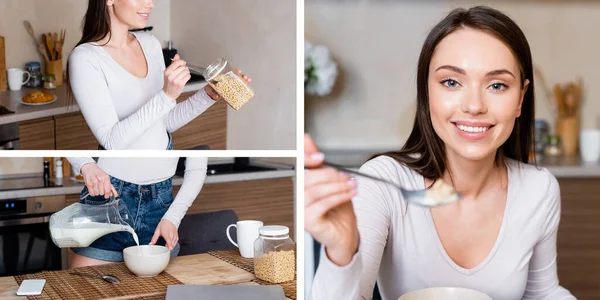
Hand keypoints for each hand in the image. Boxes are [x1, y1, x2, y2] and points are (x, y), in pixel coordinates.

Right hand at [80, 163, 117, 198]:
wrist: (89, 168)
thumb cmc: (98, 173)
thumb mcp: (106, 177)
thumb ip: (110, 187)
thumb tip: (114, 195)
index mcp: (106, 178)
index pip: (107, 190)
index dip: (107, 194)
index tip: (107, 195)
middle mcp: (100, 179)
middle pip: (102, 193)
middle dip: (101, 192)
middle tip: (100, 188)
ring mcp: (94, 181)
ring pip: (97, 193)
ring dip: (97, 192)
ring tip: (96, 187)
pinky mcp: (88, 183)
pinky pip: (91, 193)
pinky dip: (92, 193)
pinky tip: (93, 189)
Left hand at [150, 219, 177, 250]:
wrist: (170, 219)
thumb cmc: (163, 225)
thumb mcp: (157, 231)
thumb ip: (154, 238)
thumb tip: (150, 244)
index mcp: (165, 232)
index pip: (168, 239)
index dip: (169, 244)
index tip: (170, 248)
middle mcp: (171, 233)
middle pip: (171, 241)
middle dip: (169, 246)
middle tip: (166, 250)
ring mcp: (174, 234)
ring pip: (174, 241)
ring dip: (172, 246)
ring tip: (169, 249)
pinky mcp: (176, 234)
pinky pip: (176, 240)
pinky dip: (174, 244)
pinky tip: (172, 245)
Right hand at [163, 54, 190, 100]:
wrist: (168, 93)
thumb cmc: (169, 83)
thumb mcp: (169, 72)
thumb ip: (173, 63)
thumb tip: (177, 56)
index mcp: (167, 71)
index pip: (176, 63)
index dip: (182, 62)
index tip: (183, 63)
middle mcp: (170, 76)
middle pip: (182, 67)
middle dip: (185, 68)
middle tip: (183, 71)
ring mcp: (175, 80)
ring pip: (186, 71)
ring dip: (187, 72)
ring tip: (184, 75)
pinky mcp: (180, 84)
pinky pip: (188, 76)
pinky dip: (188, 76)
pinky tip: (185, 78)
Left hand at [204, 68, 250, 99]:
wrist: (210, 93)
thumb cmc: (210, 89)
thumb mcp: (210, 90)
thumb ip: (212, 93)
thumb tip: (216, 96)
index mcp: (222, 77)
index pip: (230, 72)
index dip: (235, 70)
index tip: (238, 71)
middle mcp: (227, 80)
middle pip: (236, 76)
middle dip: (242, 75)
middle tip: (244, 77)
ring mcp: (230, 84)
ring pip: (239, 81)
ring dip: (244, 80)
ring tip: (248, 80)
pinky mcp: (232, 89)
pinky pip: (239, 87)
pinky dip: (244, 86)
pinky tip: (248, 85)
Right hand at [304, 134, 359, 265]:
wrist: (344, 234)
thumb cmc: (337, 210)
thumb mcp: (330, 182)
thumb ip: (319, 165)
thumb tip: (311, 145)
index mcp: (297, 184)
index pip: (294, 166)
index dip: (303, 157)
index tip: (319, 156)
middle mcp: (295, 197)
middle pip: (307, 178)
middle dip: (330, 174)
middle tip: (346, 175)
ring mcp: (299, 210)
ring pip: (316, 191)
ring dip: (338, 185)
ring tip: (351, 184)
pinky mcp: (308, 221)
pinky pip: (323, 204)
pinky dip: (339, 196)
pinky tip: (350, 193)